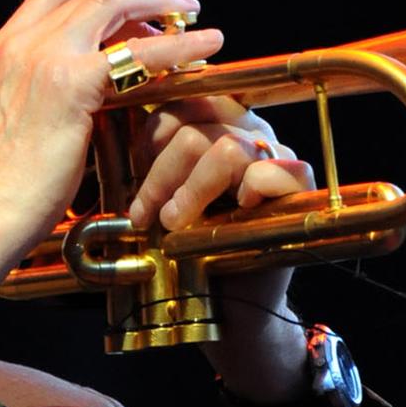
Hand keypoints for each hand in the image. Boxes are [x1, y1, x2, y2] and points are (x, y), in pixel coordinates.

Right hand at [0, 0, 221, 336]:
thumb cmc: (3, 185)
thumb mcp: (19, 119)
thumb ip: (47, 93)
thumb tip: (96, 90)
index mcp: (0, 50)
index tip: (133, 0)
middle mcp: (16, 44)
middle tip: (171, 7)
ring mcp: (39, 58)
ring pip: (111, 7)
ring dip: (159, 6)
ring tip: (192, 17)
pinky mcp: (69, 84)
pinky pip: (136, 54)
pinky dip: (177, 47)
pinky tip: (205, 48)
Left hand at [126, 98, 318, 401]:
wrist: (224, 305)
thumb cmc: (186, 247)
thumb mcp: (158, 197)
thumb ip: (147, 161)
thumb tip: (107, 128)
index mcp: (213, 123)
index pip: (180, 101)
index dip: (150, 135)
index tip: (131, 175)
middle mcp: (246, 132)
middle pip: (197, 125)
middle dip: (161, 172)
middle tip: (145, 212)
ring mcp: (275, 156)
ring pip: (226, 149)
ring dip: (192, 189)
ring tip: (174, 222)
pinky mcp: (298, 187)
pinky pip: (270, 172)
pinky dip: (247, 189)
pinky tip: (233, 211)